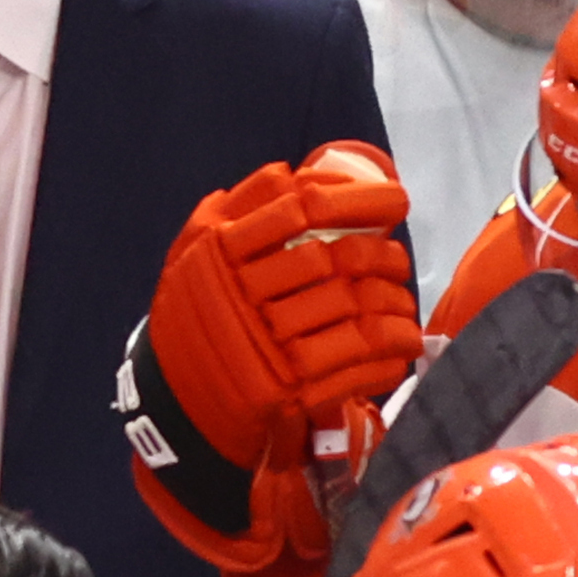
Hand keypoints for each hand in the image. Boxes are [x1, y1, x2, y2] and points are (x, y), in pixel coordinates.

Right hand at [145, 144, 421, 471]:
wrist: (175, 403)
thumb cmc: (194, 317)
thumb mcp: (192, 254)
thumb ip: (234, 211)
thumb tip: (294, 173)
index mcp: (219, 249)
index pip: (302, 206)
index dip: (360, 198)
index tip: (395, 199)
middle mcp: (239, 292)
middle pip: (335, 258)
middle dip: (384, 254)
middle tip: (397, 259)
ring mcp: (263, 343)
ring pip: (354, 308)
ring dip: (394, 302)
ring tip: (402, 302)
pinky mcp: (284, 389)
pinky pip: (354, 359)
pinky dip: (388, 348)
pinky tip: (400, 342)